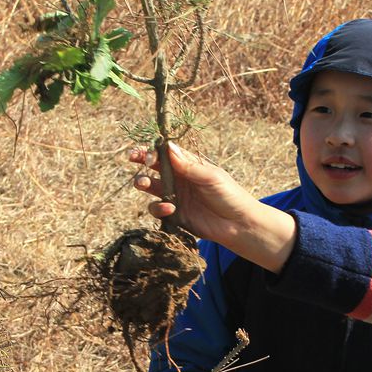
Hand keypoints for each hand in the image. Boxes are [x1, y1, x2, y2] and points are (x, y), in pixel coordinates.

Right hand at [129, 143, 296, 271]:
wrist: (238, 224)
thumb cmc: (229, 195)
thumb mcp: (210, 177)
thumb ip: (188, 165)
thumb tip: (168, 146)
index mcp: (189, 165)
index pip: (166, 153)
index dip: (152, 149)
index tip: (143, 150)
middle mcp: (179, 178)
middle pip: (154, 167)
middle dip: (141, 162)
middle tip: (133, 159)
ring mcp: (175, 196)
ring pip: (151, 187)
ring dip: (143, 183)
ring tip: (144, 184)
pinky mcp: (174, 215)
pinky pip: (157, 209)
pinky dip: (159, 207)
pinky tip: (171, 208)